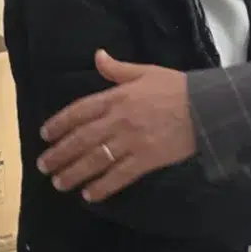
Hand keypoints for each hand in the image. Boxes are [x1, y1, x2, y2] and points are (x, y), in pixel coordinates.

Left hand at [38, 51, 193, 200]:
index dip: (59, 123)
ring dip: (74, 173)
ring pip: (95, 160)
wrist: (206, 107)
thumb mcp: (146, 71)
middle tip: (43, 165)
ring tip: (59, 183)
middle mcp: (119, 121)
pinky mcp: (146, 160)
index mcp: (117, 97)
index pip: (80, 111)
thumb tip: (98, 55)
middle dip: (60, 154)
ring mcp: (131, 142)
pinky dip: (102, 187)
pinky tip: (89, 195)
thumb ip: (118, 69)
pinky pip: (119, 176)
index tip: (45, 135)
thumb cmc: (177, 87)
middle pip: (82, 139)